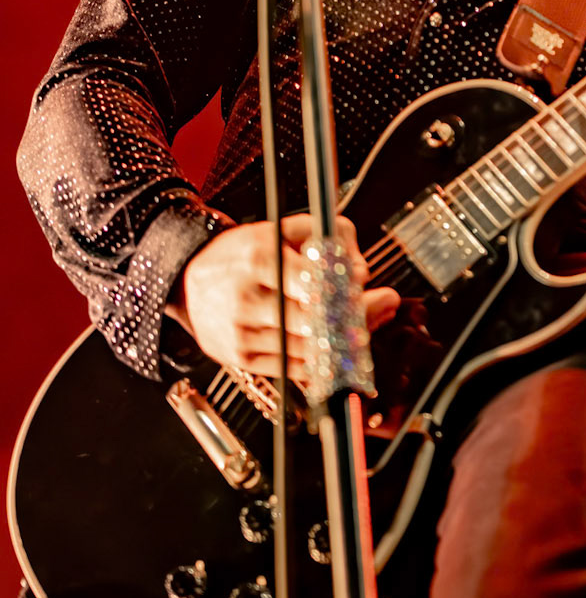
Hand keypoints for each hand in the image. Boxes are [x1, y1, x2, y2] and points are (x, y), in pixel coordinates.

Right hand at [172, 214, 398, 379]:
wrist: (188, 281)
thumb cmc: (243, 253)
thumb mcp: (282, 228)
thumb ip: (329, 237)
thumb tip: (361, 272)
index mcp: (258, 258)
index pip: (313, 281)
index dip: (347, 288)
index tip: (369, 286)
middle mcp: (247, 298)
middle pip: (315, 320)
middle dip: (358, 317)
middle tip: (385, 304)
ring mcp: (242, 334)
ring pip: (308, 350)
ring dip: (348, 344)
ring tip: (369, 325)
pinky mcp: (242, 359)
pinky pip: (294, 369)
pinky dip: (323, 364)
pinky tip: (342, 351)